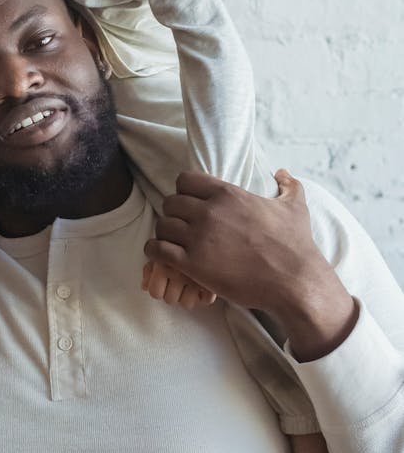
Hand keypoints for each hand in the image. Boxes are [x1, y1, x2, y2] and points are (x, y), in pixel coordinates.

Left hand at [145, 170, 356, 359]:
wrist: (294, 280)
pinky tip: (164, 257)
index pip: (185, 180)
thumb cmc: (296, 244)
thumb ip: (288, 186)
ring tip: (174, 243)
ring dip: (165, 234)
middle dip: (174, 214)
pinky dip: (156, 252)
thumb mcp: (295, 207)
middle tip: (182, 227)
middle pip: (170, 202)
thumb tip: (282, 172)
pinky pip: (157, 250)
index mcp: (227, 194)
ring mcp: (198, 237)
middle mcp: (208, 211)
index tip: (190, 204)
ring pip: (162, 225)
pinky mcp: (192, 264)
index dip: (184, 192)